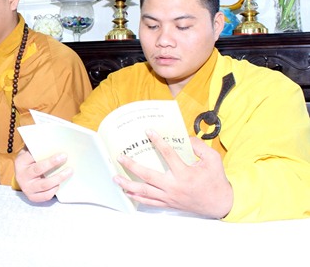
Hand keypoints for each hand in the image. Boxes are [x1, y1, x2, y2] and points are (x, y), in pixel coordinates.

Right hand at [14, 148, 70, 201]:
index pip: (32, 157)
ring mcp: (27, 188)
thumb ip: (37, 147)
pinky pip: (45, 195)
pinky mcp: (32, 197)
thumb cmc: (29, 162)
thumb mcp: (29, 153)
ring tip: (69, 171)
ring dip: (58, 178)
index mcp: (20, 162)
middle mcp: (22, 176)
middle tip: (65, 157)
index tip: (59, 152)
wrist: (22, 178)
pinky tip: (60, 184)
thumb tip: (52, 138)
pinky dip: (54, 190)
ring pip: (44, 184)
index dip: (45, 154)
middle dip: (52, 163)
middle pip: (38, 169)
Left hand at [115, 130, 232, 218]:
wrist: (220, 204)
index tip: (148, 131)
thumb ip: (199, 147)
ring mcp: (169, 197)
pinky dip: (137, 197)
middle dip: (132, 166)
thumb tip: (185, 138)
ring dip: (128, 184)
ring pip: (144, 191)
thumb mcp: (213, 160)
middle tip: (120, 157)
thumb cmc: (216, 181)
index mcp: (185, 174)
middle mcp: (174, 186)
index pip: (168, 154)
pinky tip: (127, 192)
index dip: (158, 141)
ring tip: (115, 177)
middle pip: (148, 176)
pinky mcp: (168, 203)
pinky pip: (149, 202)